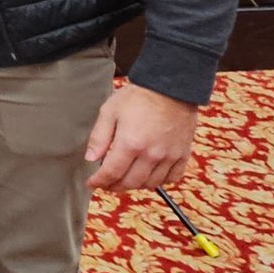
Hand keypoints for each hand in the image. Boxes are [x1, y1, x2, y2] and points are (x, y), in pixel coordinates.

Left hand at [85, 82, 199, 190]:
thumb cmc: (138, 96)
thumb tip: (90, 159)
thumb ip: (99, 137)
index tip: (92, 183)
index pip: (111, 173)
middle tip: (107, 182)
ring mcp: (169, 156)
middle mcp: (151, 154)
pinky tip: (150, 173)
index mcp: (130, 143)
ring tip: (126, 177)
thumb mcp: (110, 111)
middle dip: (115, 186)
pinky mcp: (183, 154)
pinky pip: (172, 178)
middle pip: (130, 183)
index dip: (99, 182)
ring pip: (150, 184)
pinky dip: (160, 181)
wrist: (170, 86)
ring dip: (135, 185)